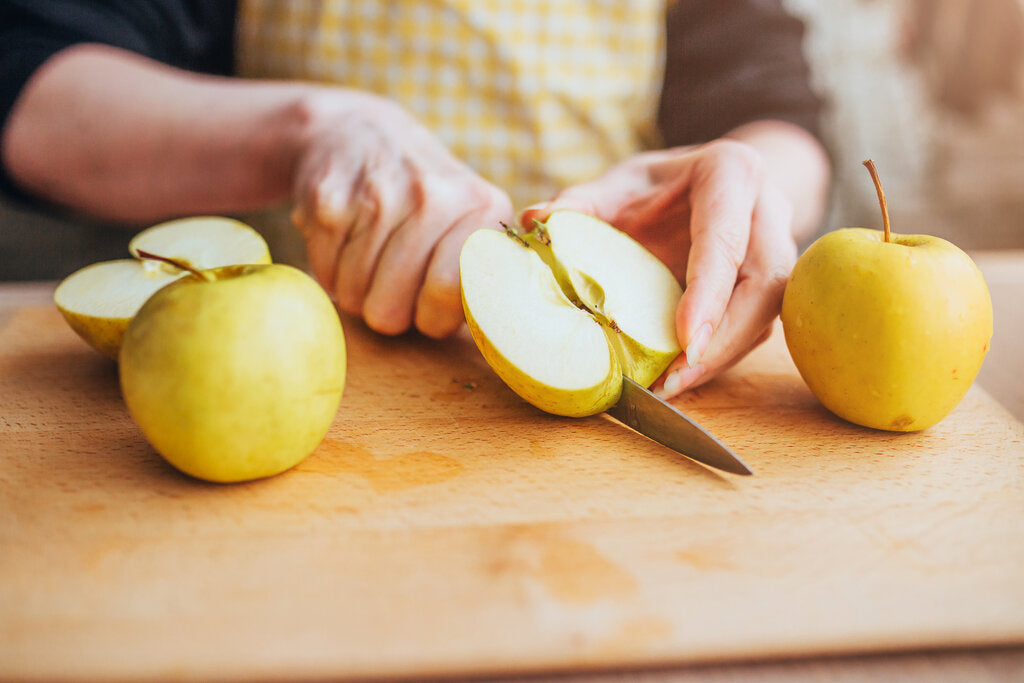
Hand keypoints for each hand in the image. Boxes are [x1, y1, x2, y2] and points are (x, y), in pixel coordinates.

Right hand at [291, 93, 512, 337]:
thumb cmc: (425, 198)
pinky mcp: (328, 199)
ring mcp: (378, 195)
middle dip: (389, 310)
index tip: (428, 303)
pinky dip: (330, 270)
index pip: (448, 295)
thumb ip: (487, 274)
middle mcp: (433, 195)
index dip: (431, 317)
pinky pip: (324, 275)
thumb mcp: (471, 220)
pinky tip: (346, 240)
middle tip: (393, 281)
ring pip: (354, 297)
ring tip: (370, 257)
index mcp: (482, 205)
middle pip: (392, 311)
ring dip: (358, 291)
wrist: (359, 131)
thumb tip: (496, 326)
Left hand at [520, 140, 796, 397]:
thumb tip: (535, 219)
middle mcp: (766, 212)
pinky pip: (754, 329)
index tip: (686, 340)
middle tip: (676, 378)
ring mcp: (777, 251)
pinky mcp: (770, 288)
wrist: (699, 184)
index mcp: (732, 173)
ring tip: (670, 388)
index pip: (726, 237)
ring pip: (766, 314)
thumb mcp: (616, 184)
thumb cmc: (654, 187)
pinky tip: (679, 380)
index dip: (708, 292)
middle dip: (723, 338)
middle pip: (763, 284)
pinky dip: (717, 359)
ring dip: (721, 358)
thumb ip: (580, 202)